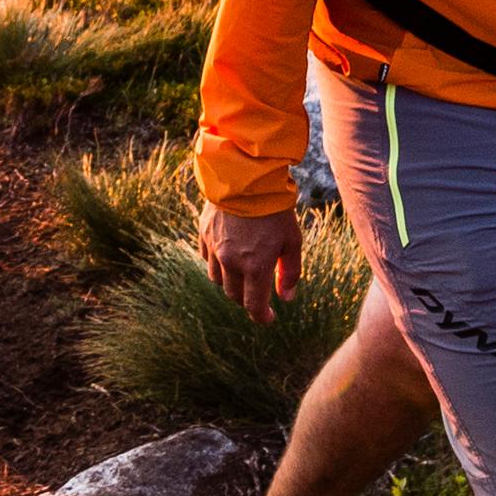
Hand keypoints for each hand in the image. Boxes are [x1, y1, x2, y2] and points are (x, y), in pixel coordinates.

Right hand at [200, 202, 300, 325]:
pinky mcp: (204, 234)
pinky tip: (229, 251)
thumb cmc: (276, 209)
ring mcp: (215, 248)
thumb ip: (290, 272)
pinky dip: (218, 262)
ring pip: (218, 279)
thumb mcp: (292, 240)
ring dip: (230, 281)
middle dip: (246, 298)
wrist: (247, 178)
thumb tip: (286, 298)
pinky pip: (208, 258)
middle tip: (258, 292)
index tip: (268, 318)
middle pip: (234, 295)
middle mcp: (231, 262)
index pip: (253, 306)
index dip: (261, 317)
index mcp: (255, 267)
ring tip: (243, 270)